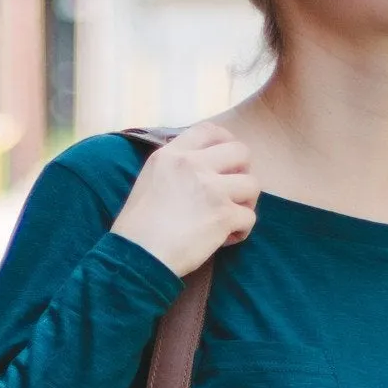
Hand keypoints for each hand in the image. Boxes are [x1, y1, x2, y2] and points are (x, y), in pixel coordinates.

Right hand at [109, 120, 258, 277]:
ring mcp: (212, 188)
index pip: (208, 130)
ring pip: (252, 185)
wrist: (138, 256)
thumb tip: (198, 170)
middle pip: (241, 151)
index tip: (228, 157)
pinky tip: (224, 240)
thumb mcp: (148, 182)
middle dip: (243, 171)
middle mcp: (193, 165)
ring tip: (229, 218)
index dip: (226, 141)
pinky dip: (240, 231)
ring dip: (245, 203)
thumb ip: (174, 169)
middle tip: (232, 191)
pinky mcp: (224, 215)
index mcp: (172, 155)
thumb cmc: (136, 229)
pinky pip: (249, 217)